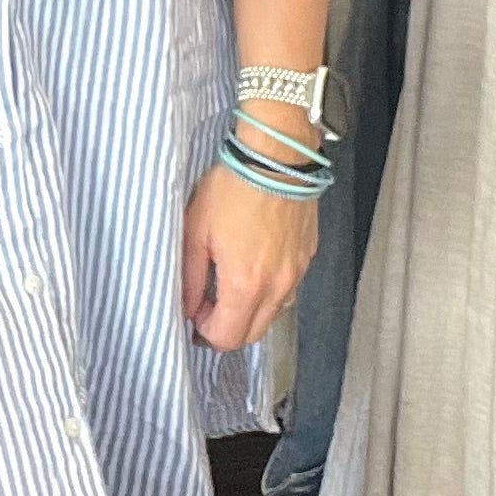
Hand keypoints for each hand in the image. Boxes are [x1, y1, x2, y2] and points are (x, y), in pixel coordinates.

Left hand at [181, 158, 318, 349]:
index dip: (206, 332)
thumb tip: (188, 308)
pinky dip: (268, 294)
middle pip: (253, 334)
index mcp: (245, 284)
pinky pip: (287, 292)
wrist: (277, 158)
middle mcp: (277, 287)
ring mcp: (297, 273)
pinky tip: (254, 269)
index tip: (196, 310)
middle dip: (228, 328)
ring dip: (250, 312)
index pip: (228, 337)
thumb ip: (190, 277)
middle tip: (209, 303)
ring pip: (273, 315)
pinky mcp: (307, 258)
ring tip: (231, 285)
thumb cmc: (232, 188)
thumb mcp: (196, 231)